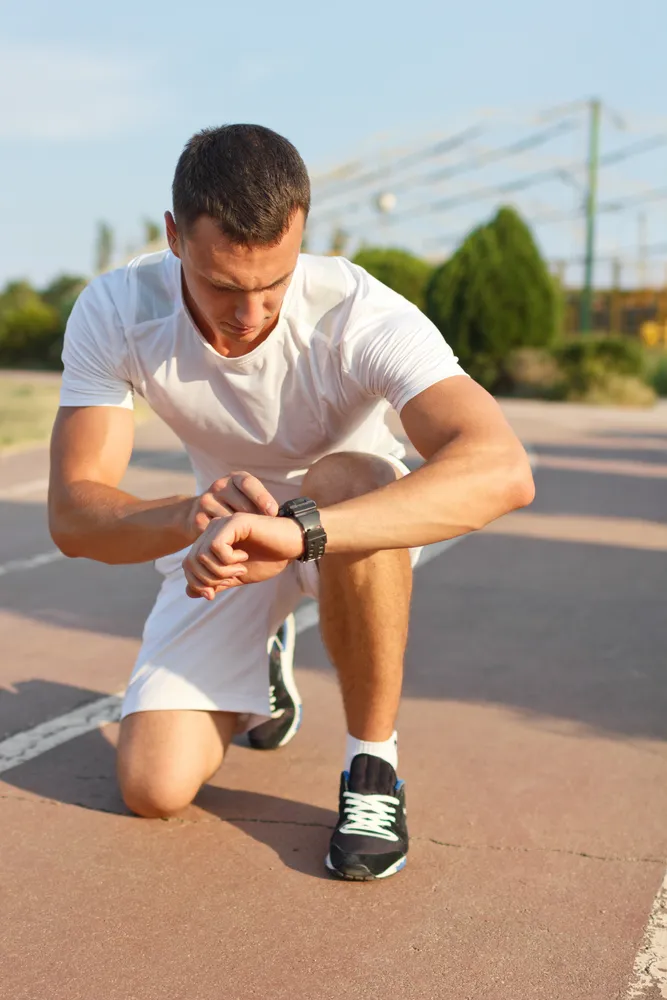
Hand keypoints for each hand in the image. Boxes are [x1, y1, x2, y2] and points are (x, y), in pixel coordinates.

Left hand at [183, 512, 303, 598]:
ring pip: (202, 555)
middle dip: (209, 579)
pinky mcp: (234, 522)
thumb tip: (189, 592)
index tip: (213, 593)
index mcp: (211, 540)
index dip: (196, 584)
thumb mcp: (237, 576)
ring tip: (240, 567)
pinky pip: (216, 546)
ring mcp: (223, 524)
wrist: (292, 546)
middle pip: (191, 561)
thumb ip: (215, 583)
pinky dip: (228, 559)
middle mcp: (213, 529)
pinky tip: (243, 556)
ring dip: (221, 570)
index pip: (188, 565)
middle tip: (233, 576)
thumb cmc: (268, 558)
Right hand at [186, 472, 278, 538]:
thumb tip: (282, 517)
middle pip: (241, 504)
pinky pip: (217, 532)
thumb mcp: (248, 499)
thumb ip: (263, 503)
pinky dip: (228, 540)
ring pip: (230, 520)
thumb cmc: (235, 508)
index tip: (273, 512)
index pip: (248, 483)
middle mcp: (219, 486)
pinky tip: (237, 546)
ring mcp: (206, 501)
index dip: (262, 497)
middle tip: (265, 532)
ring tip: (252, 540)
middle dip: (255, 519)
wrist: (199, 515)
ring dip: (242, 532)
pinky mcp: (197, 519)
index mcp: (234, 478)